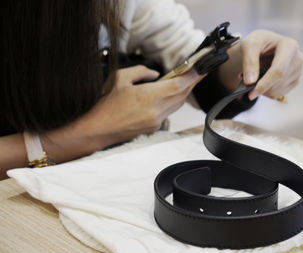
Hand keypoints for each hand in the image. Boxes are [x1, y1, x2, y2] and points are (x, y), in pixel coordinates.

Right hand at [79, 65, 202, 146]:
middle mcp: (155, 110)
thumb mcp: (119, 78)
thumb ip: (140, 72)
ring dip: (183, 93)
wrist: (100, 130)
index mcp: (147, 96)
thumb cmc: (107, 105)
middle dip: (191, 83)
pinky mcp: (154, 128)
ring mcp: (156, 121)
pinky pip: (169, 112)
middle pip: (181, 95)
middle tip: (198, 73)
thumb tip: (155, 74)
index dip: (191, 77)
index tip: (199, 69)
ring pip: (177, 105)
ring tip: (187, 82)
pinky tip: (171, 95)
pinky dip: (173, 102)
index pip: (177, 86)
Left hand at [219, 30, 302, 100]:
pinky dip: (268, 92)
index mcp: (289, 45)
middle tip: (248, 85)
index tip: (252, 93)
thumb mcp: (249, 45)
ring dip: (263, 90)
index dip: (265, 83)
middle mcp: (297, 58)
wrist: (264, 45)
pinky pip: (280, 93)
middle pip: (279, 81)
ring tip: (255, 78)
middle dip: (262, 87)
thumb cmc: (258, 42)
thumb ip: (249, 61)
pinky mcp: (295, 80)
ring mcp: (298, 70)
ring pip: (279, 90)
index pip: (278, 70)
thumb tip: (250, 82)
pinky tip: (262, 82)